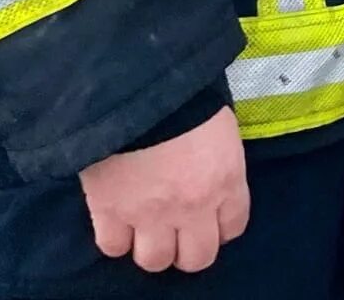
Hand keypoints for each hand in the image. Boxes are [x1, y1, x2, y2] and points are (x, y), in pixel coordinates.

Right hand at [79, 106, 249, 272]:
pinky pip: (113, 246)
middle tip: (177, 230)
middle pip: (196, 258)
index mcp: (226, 180)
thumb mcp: (219, 121)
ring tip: (145, 227)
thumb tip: (211, 165)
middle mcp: (193, 206)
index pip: (233, 227)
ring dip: (152, 246)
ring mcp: (150, 214)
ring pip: (155, 260)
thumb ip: (218, 154)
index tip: (210, 218)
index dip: (220, 226)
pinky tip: (117, 219)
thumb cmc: (187, 91)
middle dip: (188, 247)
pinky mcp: (110, 211)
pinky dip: (115, 237)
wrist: (137, 83)